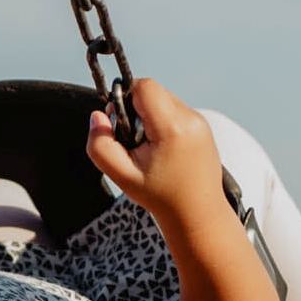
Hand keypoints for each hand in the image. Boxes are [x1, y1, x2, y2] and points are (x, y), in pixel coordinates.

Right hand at [86, 78, 225, 224]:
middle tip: (134, 142)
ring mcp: (200, 121)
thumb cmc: (160, 196)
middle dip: (136, 111)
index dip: (125, 99)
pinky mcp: (203, 127)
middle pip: (154, 92)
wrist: (196, 213)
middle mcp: (190, 118)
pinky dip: (163, 126)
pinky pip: (176, 112)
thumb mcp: (122, 176)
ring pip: (164, 101)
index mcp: (172, 127)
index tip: (120, 123)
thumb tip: (97, 117)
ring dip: (150, 118)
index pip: (144, 87)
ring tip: (149, 150)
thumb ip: (101, 146)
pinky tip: (162, 152)